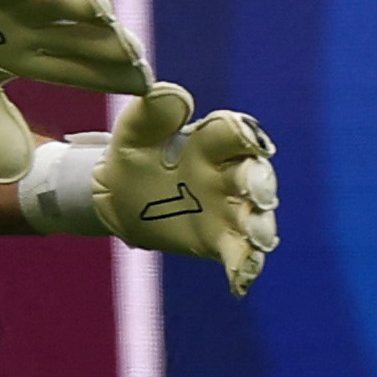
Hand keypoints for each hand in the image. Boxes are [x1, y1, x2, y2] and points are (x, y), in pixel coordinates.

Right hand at [0, 0, 153, 181]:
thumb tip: (15, 178)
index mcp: (31, 56)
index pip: (82, 70)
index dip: (112, 77)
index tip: (145, 88)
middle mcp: (32, 27)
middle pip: (80, 35)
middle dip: (108, 43)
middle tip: (136, 55)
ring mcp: (13, 2)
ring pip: (56, 1)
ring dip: (80, 4)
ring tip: (102, 13)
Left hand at [91, 82, 280, 296]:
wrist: (115, 197)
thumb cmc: (130, 157)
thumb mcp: (132, 135)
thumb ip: (151, 115)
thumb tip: (174, 93)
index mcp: (209, 142)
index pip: (235, 134)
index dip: (246, 134)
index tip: (250, 139)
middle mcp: (227, 174)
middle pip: (255, 176)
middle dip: (260, 184)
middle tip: (256, 192)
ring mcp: (228, 208)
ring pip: (256, 217)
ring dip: (261, 226)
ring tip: (257, 237)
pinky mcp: (220, 240)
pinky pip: (240, 253)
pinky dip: (244, 266)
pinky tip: (239, 283)